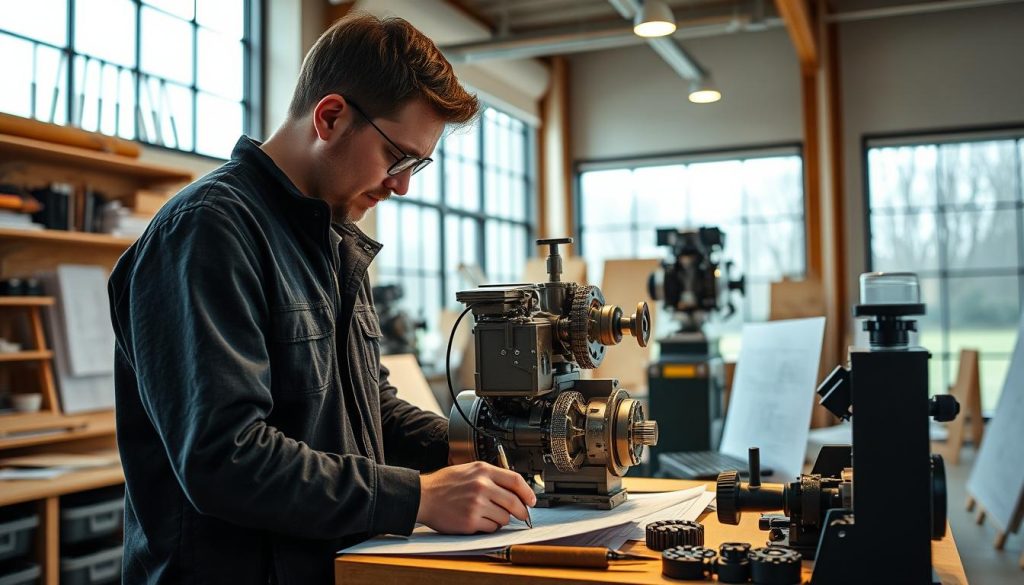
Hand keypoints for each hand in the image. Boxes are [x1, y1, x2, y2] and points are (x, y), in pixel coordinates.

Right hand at [416, 461, 536, 533]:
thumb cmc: (443, 484)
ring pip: (504, 517)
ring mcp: (477, 504)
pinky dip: (489, 526)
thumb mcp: (468, 470)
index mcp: (483, 470)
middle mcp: (482, 486)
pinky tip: (479, 520)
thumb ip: (490, 476)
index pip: (515, 480)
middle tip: (523, 515)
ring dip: (501, 519)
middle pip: (514, 502)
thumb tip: (512, 488)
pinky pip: (491, 527)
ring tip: (490, 515)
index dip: (528, 492)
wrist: (423, 496)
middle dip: (522, 511)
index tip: (532, 499)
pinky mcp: (471, 521)